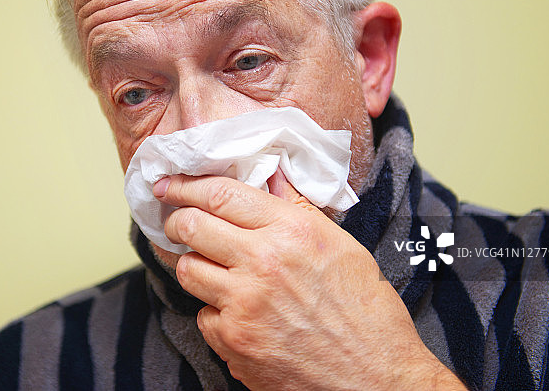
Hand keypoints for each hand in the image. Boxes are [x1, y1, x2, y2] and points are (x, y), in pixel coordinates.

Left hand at [155, 173, 466, 389]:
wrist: (376, 380)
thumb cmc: (367, 313)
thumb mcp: (342, 247)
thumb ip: (298, 210)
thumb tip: (270, 178)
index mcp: (292, 231)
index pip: (221, 194)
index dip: (187, 185)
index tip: (171, 184)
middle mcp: (262, 262)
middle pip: (191, 226)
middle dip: (177, 220)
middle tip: (178, 222)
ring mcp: (243, 305)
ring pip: (187, 269)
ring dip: (195, 265)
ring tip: (215, 269)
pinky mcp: (233, 342)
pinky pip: (203, 315)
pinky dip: (215, 312)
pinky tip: (240, 314)